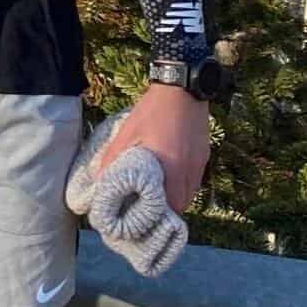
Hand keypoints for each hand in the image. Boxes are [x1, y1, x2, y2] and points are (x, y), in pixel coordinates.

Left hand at [92, 83, 211, 213]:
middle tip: (148, 209)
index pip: (170, 206)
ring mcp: (200, 163)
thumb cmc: (154, 109)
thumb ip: (114, 156)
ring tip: (158, 196)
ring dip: (176, 198)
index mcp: (171, 167)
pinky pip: (195, 179)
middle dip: (167, 211)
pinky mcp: (205, 154)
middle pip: (183, 204)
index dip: (157, 217)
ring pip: (191, 193)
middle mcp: (189, 170)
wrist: (183, 87)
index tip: (143, 218)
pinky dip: (184, 185)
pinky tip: (170, 177)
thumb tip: (100, 178)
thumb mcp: (129, 131)